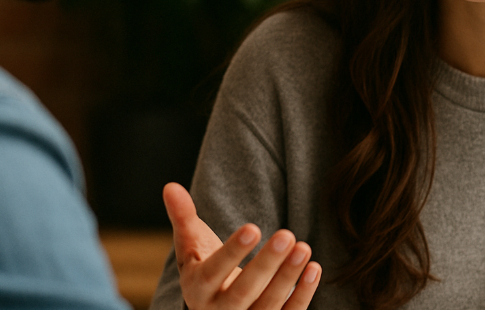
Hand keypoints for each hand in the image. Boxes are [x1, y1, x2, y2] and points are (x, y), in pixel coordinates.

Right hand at [163, 183, 321, 309]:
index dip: (232, 252)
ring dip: (288, 277)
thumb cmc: (203, 268)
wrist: (213, 309)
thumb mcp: (190, 246)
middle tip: (286, 234)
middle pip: (243, 291)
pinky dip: (302, 294)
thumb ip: (182, 217)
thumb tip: (170, 186)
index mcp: (197, 290)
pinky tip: (314, 268)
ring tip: (303, 247)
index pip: (213, 272)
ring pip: (268, 305)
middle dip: (266, 264)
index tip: (253, 228)